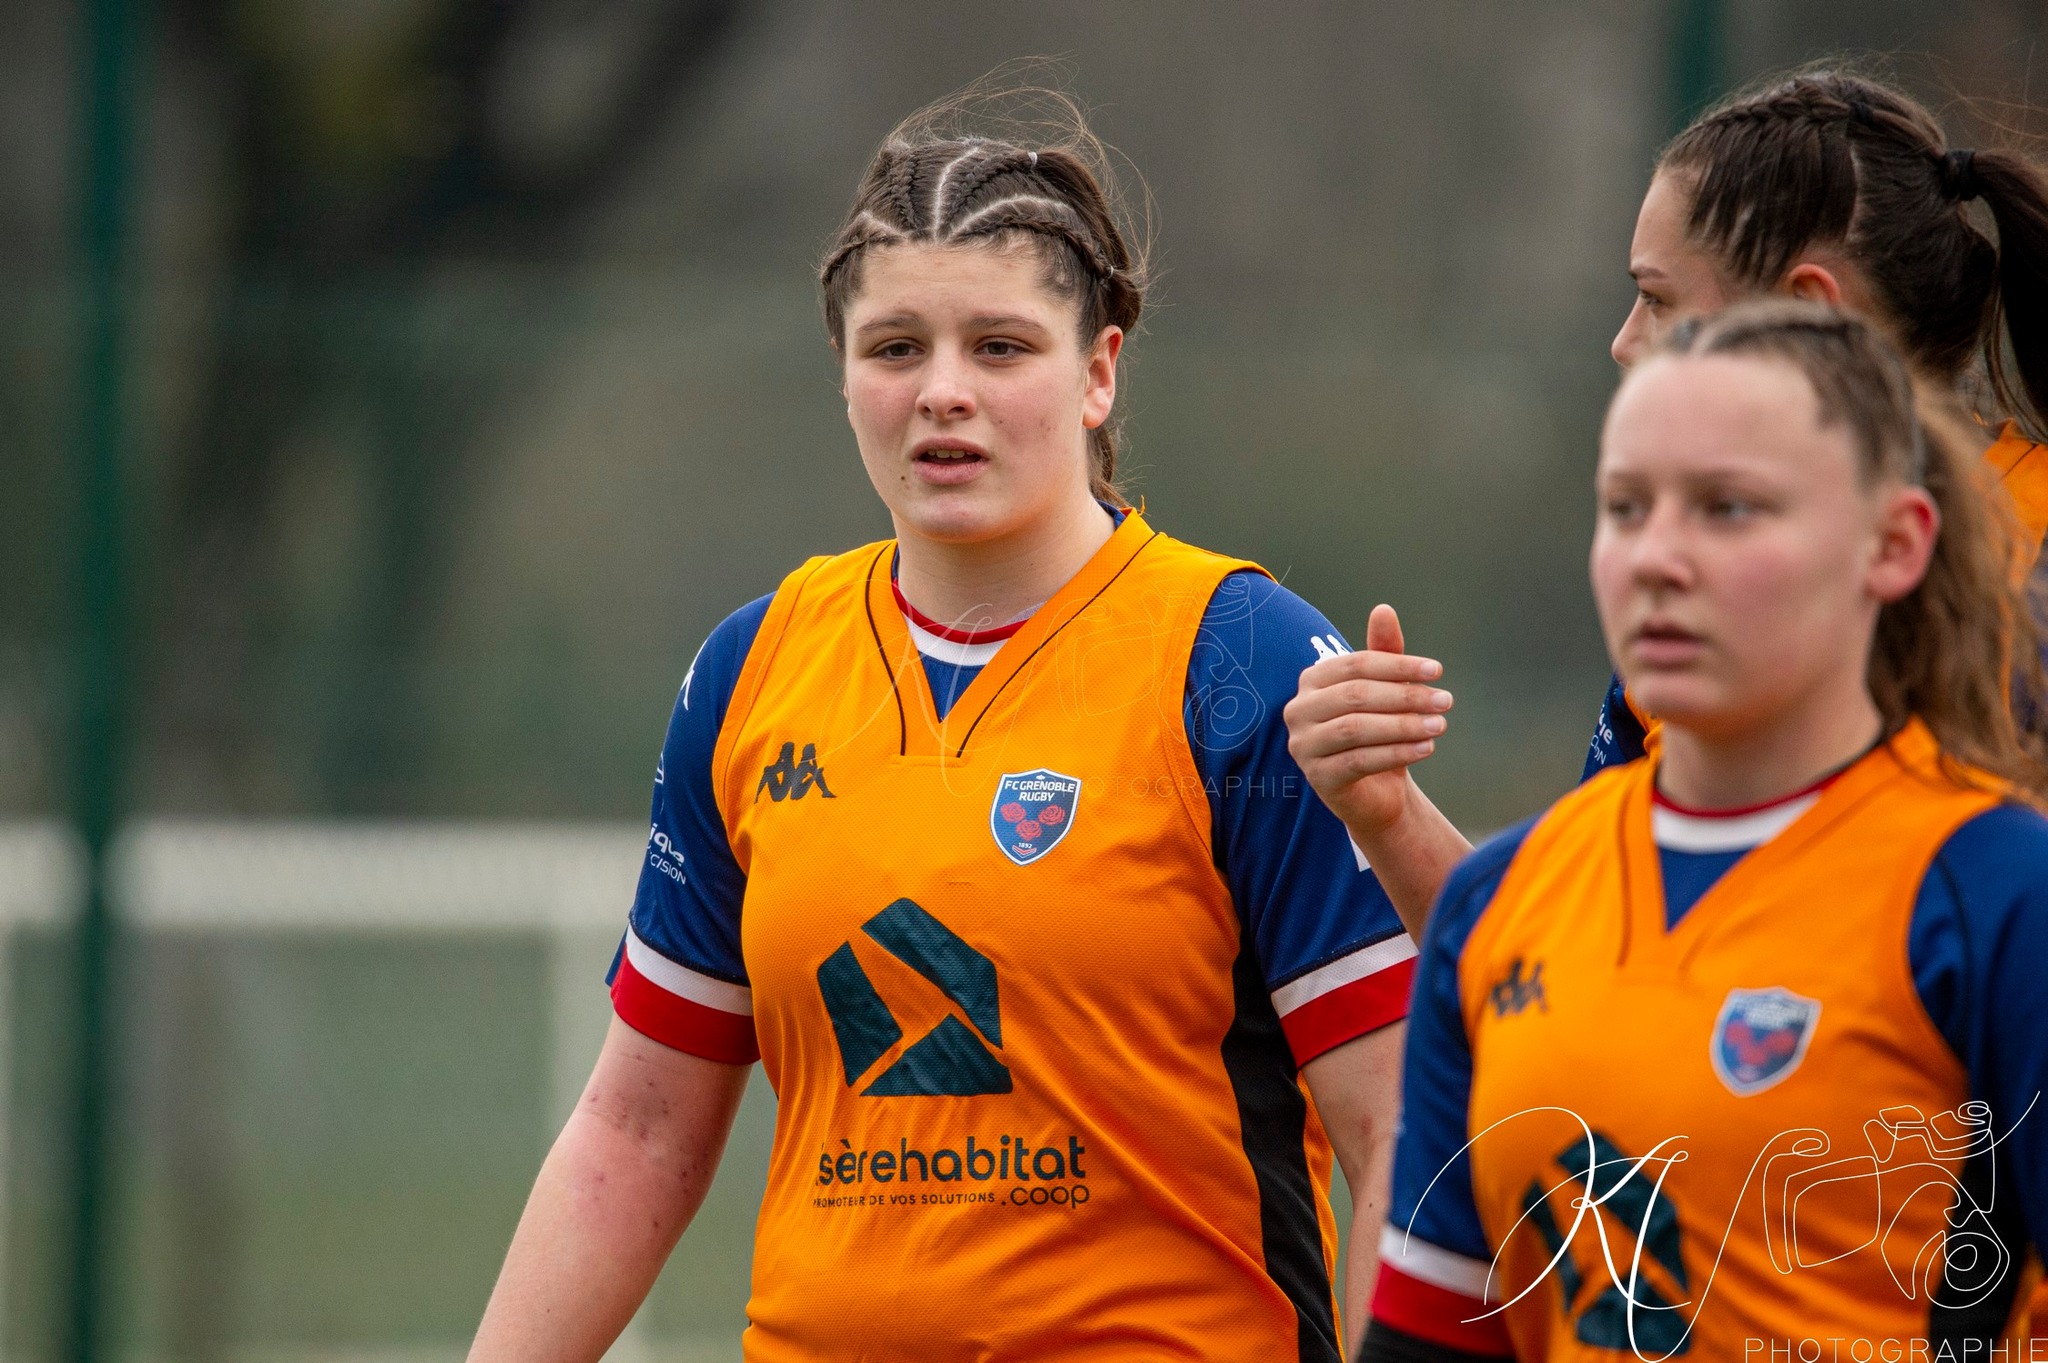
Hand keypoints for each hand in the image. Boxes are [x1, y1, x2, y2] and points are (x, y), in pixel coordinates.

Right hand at [1284, 604, 1452, 839]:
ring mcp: (1303, 746)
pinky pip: (1360, 760)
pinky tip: (1427, 748)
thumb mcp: (1385, 693)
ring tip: (1440, 724)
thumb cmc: (1378, 735)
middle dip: (1405, 696)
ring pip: (1356, 728)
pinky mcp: (1318, 778)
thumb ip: (1383, 654)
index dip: (1398, 665)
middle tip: (1445, 700)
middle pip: (1355, 695)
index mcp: (1312, 681)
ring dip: (1404, 724)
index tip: (1437, 671)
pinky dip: (1397, 752)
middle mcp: (1298, 710)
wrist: (1375, 793)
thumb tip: (1384, 609)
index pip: (1356, 665)